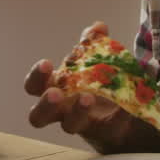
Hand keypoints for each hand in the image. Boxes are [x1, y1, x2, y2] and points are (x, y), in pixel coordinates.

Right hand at [24, 22, 147, 151]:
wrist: (122, 108)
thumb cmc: (96, 81)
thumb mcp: (92, 60)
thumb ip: (92, 44)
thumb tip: (97, 27)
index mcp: (53, 88)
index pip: (33, 86)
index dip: (37, 76)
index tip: (47, 63)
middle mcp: (60, 110)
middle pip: (38, 116)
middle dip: (46, 103)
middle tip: (56, 93)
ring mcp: (81, 124)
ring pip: (69, 126)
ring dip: (78, 111)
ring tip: (88, 98)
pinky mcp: (105, 132)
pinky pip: (108, 128)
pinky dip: (118, 116)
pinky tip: (126, 106)